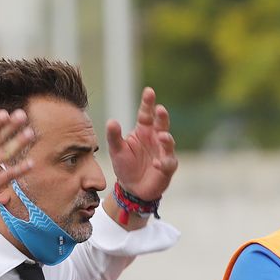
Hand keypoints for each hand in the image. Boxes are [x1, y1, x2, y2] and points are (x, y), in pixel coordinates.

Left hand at [106, 86, 177, 201]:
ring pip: (168, 143)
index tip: (149, 91)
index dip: (148, 103)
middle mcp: (156, 138)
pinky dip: (163, 163)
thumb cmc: (125, 164)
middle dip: (162, 117)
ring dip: (166, 139)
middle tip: (160, 109)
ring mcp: (163, 152)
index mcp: (143, 130)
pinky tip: (156, 163)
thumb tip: (111, 121)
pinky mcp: (167, 167)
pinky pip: (167, 163)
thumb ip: (114, 136)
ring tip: (162, 136)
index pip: (146, 114)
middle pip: (161, 124)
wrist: (131, 188)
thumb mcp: (116, 149)